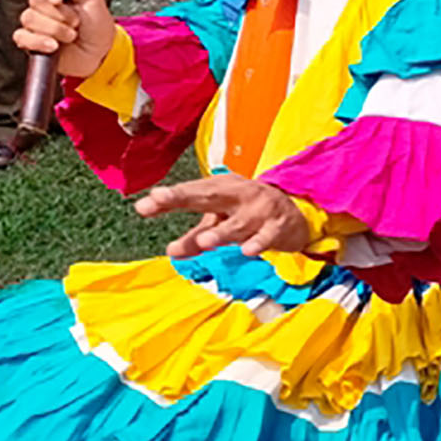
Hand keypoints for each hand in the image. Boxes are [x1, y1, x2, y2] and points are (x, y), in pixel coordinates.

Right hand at [12, 0, 116, 76]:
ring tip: (71, 35)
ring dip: (55, 29)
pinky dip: (39, 42)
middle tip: (76, 22)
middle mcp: (44, 3)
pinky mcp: (30, 41)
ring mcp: (36, 22)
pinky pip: (21, 37)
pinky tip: (53, 46)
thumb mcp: (91, 0)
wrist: (100, 56)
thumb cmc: (97, 27)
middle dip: (60, 14)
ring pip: (29, 18)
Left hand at [135, 174, 317, 258]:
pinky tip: (247, 251)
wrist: (296, 213)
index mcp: (222, 189)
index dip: (169, 198)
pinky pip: (266, 237)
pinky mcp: (277, 226)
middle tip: (160, 199)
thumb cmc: (249, 214)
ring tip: (204, 241)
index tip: (144, 205)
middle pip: (208, 195)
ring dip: (221, 232)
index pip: (191, 192)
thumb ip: (195, 237)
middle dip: (184, 197)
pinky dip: (257, 243)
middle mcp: (239, 194)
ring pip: (237, 223)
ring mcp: (260, 209)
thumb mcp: (220, 223)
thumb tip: (170, 252)